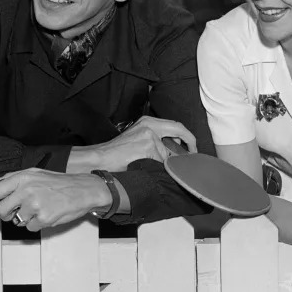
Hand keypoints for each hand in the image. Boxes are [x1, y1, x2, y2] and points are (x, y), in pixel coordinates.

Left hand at [0, 169, 110, 231]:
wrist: (83, 190)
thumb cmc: (59, 182)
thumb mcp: (35, 173)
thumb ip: (11, 177)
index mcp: (23, 178)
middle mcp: (27, 191)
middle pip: (1, 210)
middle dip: (6, 214)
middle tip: (14, 212)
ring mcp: (35, 205)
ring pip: (16, 221)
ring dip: (24, 219)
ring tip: (38, 210)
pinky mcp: (44, 218)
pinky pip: (30, 228)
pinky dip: (37, 224)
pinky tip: (46, 214)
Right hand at [73, 115, 196, 170]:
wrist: (100, 158)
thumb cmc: (116, 153)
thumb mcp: (138, 140)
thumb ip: (156, 142)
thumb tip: (174, 153)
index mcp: (148, 122)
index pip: (175, 125)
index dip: (187, 137)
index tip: (192, 148)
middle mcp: (150, 124)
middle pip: (178, 130)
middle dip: (188, 143)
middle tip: (191, 155)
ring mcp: (149, 135)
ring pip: (168, 151)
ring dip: (165, 162)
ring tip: (153, 166)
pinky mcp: (147, 146)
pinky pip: (160, 161)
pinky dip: (157, 168)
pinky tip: (146, 169)